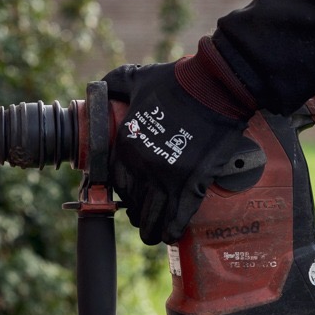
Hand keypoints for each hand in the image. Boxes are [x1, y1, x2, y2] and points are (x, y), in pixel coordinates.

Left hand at [103, 44, 255, 244]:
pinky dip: (174, 229)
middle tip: (144, 219)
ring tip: (155, 235)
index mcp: (126, 144)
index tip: (132, 198)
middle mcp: (142, 165)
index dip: (124, 194)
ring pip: (154, 216)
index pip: (118, 183)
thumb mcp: (136, 78)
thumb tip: (101, 85)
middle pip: (134, 203)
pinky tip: (172, 236)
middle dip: (138, 214)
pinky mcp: (193, 182)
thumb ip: (115, 82)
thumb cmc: (176, 80)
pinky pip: (179, 216)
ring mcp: (168, 176)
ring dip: (153, 229)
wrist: (213, 86)